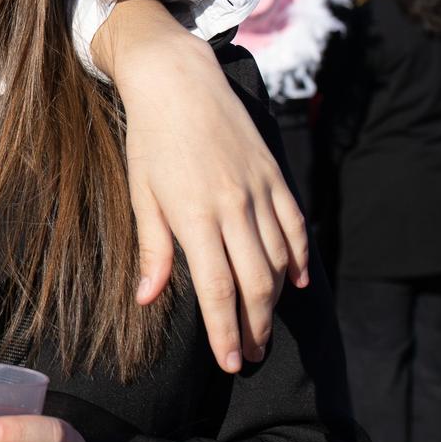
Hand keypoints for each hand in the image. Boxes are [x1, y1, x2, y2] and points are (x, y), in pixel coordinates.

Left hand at [94, 0, 308, 373]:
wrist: (179, 80)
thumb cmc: (150, 139)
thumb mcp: (141, 194)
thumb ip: (151, 250)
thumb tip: (148, 300)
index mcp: (194, 216)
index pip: (217, 290)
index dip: (226, 331)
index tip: (232, 361)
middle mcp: (234, 207)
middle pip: (256, 284)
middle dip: (256, 326)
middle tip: (251, 355)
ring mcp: (260, 190)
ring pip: (280, 260)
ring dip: (277, 301)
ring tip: (266, 327)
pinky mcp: (275, 175)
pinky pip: (296, 227)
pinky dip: (300, 259)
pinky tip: (297, 282)